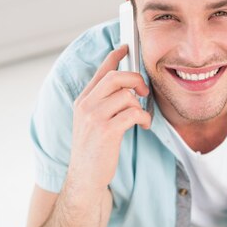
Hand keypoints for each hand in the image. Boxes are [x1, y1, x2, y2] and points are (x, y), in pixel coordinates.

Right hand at [68, 45, 150, 191]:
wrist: (85, 178)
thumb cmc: (93, 152)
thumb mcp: (91, 123)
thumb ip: (102, 104)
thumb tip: (127, 89)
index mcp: (82, 101)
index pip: (100, 71)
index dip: (115, 56)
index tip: (126, 47)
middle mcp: (86, 106)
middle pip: (116, 77)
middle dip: (136, 79)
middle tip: (144, 91)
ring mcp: (95, 117)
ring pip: (127, 96)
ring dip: (141, 107)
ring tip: (142, 119)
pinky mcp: (107, 130)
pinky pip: (134, 113)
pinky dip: (144, 118)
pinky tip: (144, 126)